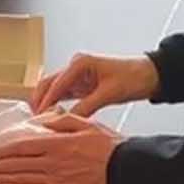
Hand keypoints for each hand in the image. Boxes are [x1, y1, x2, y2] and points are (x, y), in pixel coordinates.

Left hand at [0, 112, 123, 183]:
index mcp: (57, 143)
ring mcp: (56, 182)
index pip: (23, 146)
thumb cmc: (110, 147)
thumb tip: (43, 121)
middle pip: (18, 165)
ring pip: (22, 180)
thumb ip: (62, 121)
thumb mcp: (87, 124)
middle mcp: (52, 163)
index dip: (4, 150)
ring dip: (2, 180)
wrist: (126, 172)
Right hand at [31, 52, 159, 115]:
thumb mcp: (109, 93)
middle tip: (33, 120)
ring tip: (40, 121)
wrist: (150, 75)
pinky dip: (56, 105)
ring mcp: (77, 76)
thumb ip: (87, 106)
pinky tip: (53, 117)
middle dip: (39, 101)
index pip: (56, 84)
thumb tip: (68, 118)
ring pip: (54, 90)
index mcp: (80, 62)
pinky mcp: (82, 85)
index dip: (45, 102)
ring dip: (46, 103)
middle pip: (48, 84)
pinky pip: (64, 96)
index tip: (38, 117)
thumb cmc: (134, 77)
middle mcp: (75, 67)